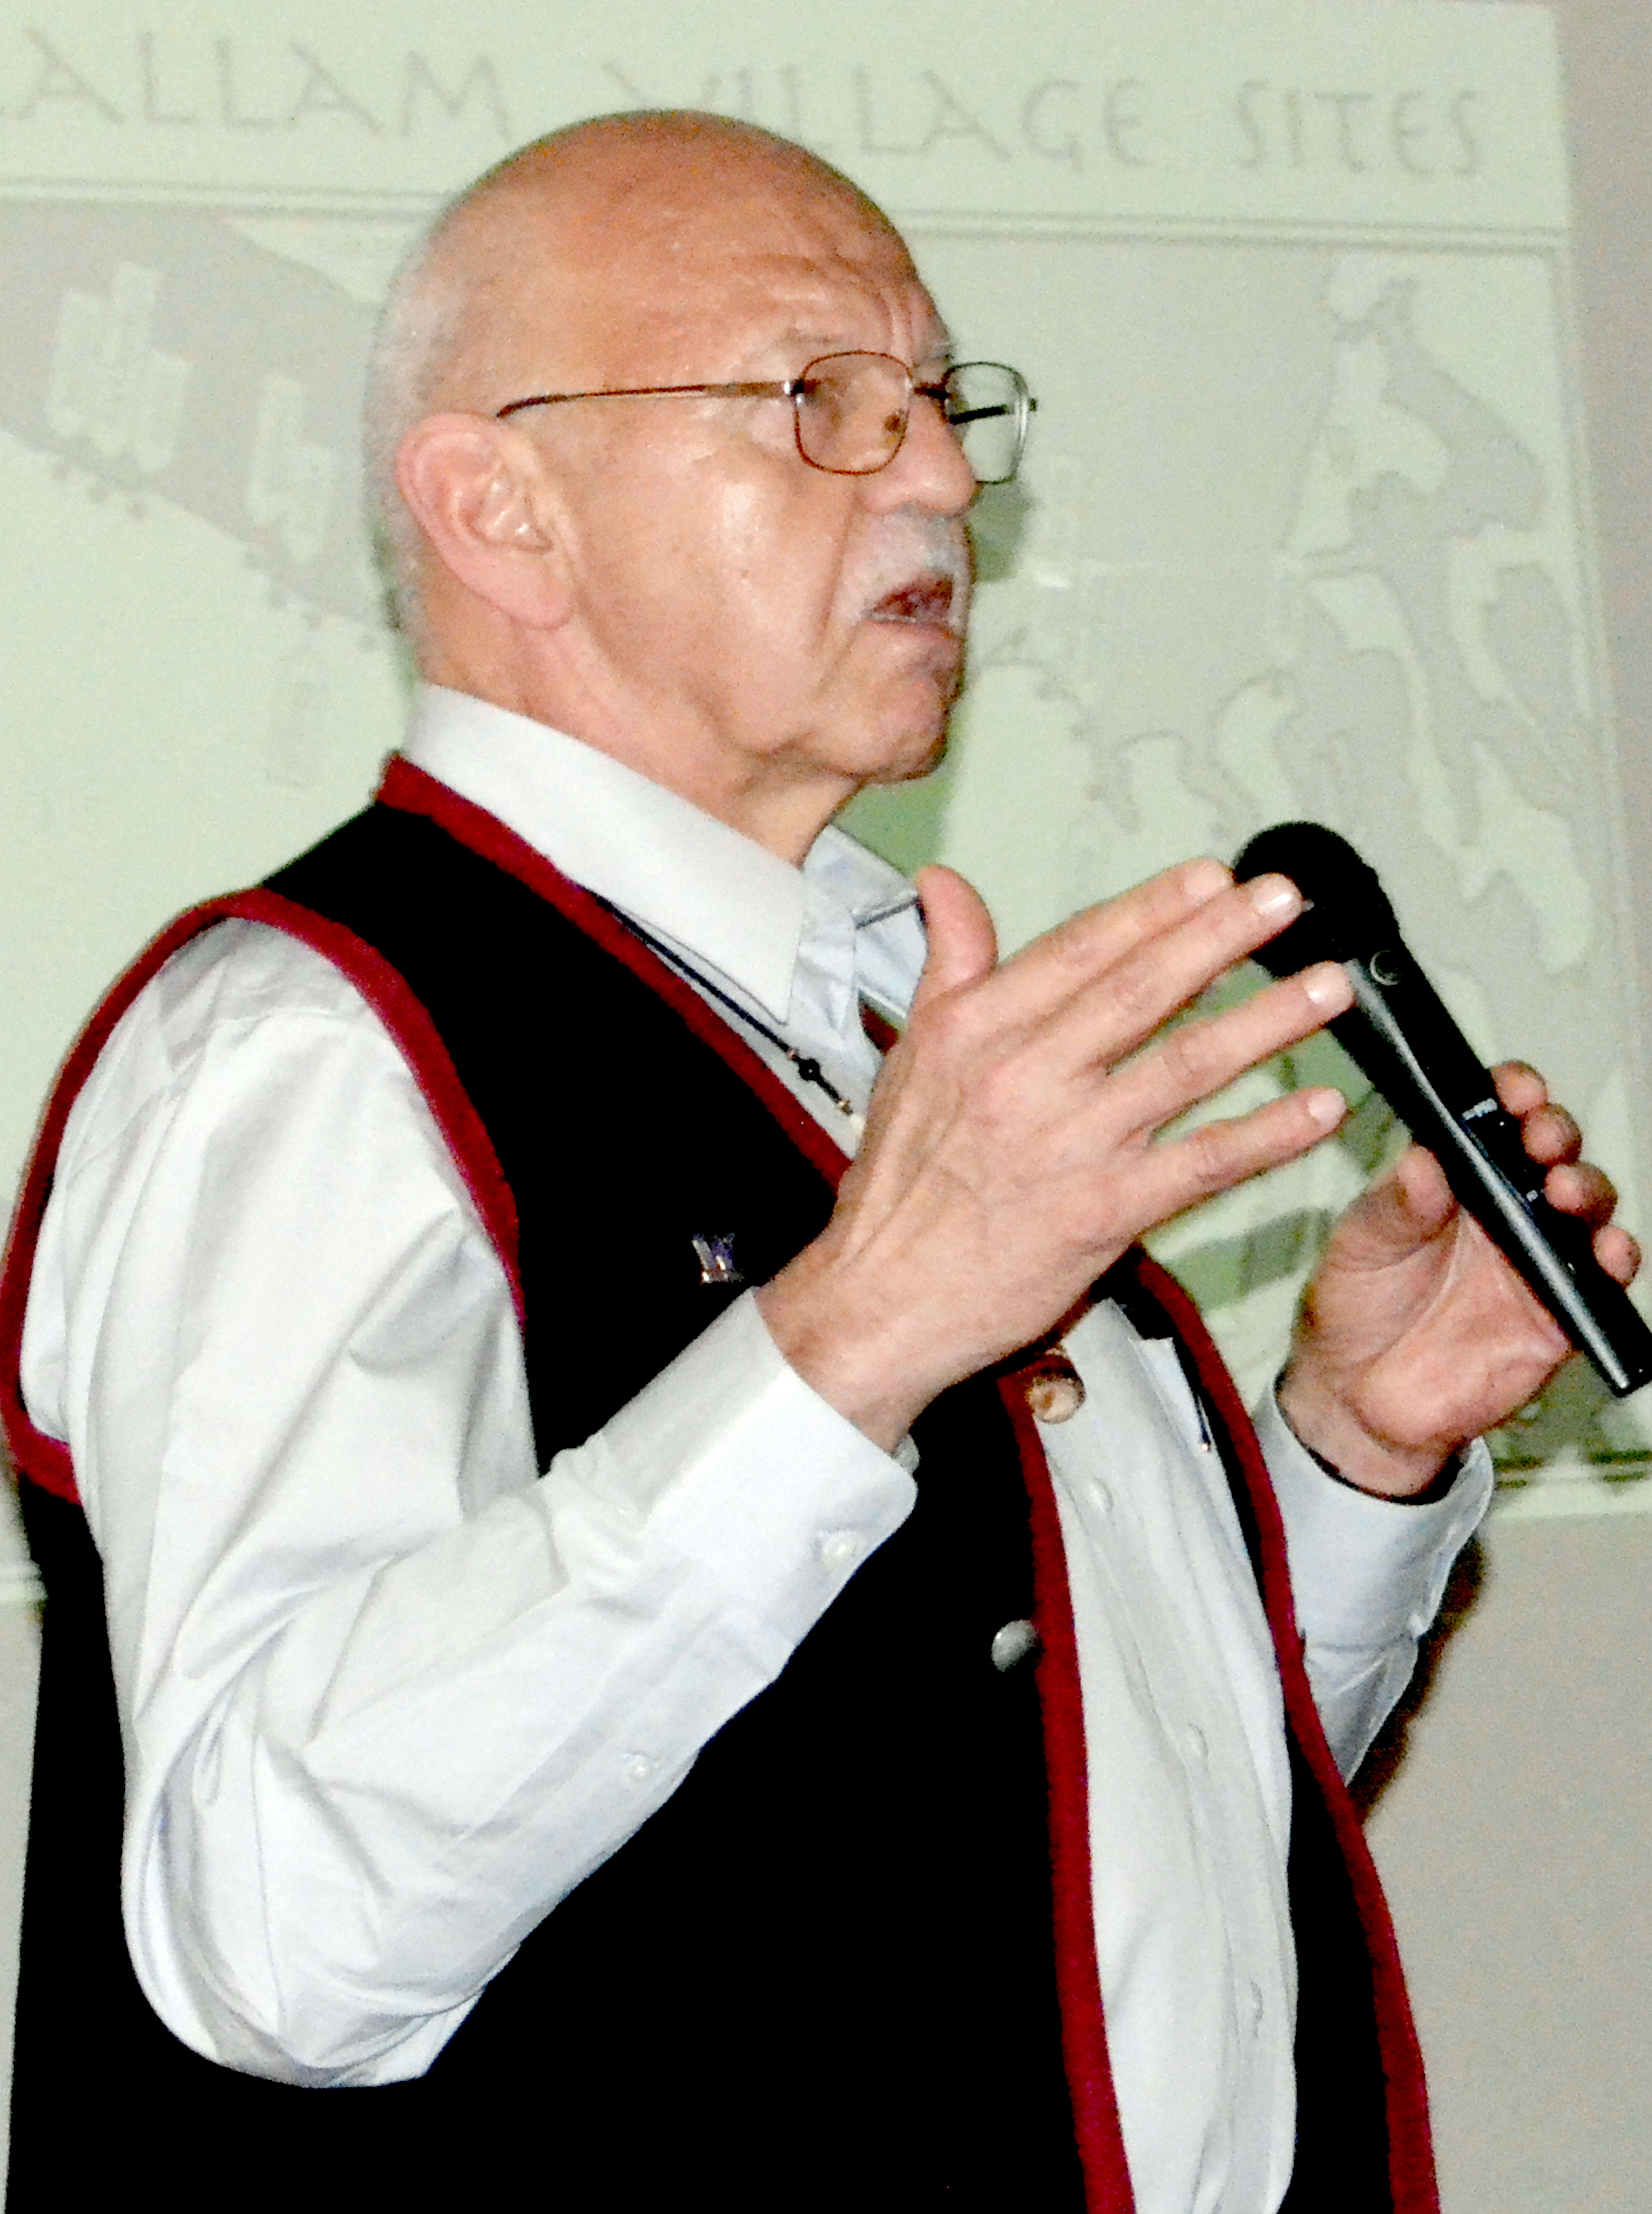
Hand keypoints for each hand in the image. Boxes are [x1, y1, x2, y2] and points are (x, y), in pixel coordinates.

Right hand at [759, 858, 1352, 1447]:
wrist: (881, 1297)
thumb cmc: (899, 1184)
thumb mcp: (911, 1054)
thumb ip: (945, 963)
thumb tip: (944, 883)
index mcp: (978, 1030)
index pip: (1082, 948)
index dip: (1155, 908)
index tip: (1215, 876)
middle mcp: (1026, 1076)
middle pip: (1142, 991)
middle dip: (1223, 938)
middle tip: (1287, 900)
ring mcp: (1070, 1145)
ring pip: (1185, 1067)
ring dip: (1267, 1023)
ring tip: (1329, 987)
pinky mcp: (1102, 1213)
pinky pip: (1201, 1164)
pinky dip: (1266, 1135)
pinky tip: (1317, 1108)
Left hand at [1278, 1061, 1641, 1496]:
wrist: (1356, 1396)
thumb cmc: (1355, 1306)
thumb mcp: (1360, 1245)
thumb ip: (1395, 1206)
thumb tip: (1425, 1159)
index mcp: (1454, 1178)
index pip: (1495, 1118)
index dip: (1513, 1094)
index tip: (1512, 1089)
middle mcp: (1503, 1210)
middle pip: (1551, 1153)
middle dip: (1555, 1134)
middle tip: (1539, 1139)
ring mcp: (1534, 1260)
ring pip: (1585, 1208)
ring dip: (1587, 1188)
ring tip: (1564, 1189)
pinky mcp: (1555, 1315)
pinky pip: (1600, 1281)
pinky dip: (1614, 1259)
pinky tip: (1607, 1248)